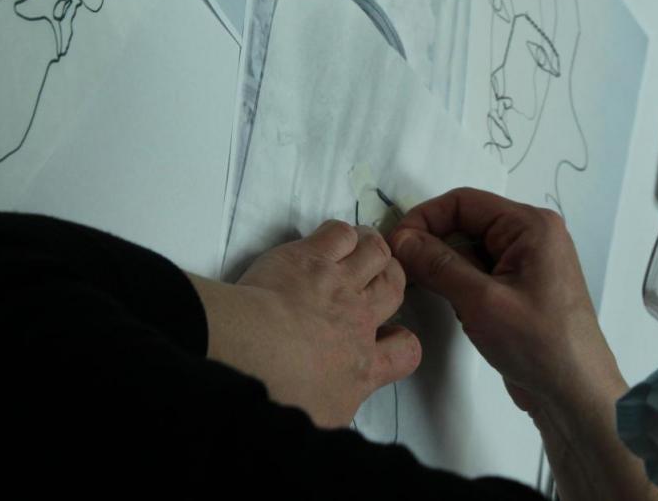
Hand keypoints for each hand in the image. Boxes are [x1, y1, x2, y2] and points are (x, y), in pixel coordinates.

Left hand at [204, 220, 420, 427]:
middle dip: (392, 278)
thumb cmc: (278, 394)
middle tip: (380, 276)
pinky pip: (341, 232)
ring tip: (364, 247)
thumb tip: (331, 422)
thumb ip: (335, 412)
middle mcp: (359, 321)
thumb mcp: (318, 424)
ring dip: (374, 247)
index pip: (406, 351)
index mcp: (363, 367)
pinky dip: (342, 232)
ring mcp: (338, 284)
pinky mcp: (310, 256)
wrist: (250, 354)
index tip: (390, 338)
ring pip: (376, 252)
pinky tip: (332, 240)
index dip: (403, 342)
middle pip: (394, 287)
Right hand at [388, 189, 625, 417]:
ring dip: (445, 267)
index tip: (396, 244)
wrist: (575, 394)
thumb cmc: (539, 344)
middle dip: (433, 244)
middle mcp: (531, 236)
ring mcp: (526, 263)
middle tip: (402, 269)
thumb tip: (401, 239)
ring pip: (469, 249)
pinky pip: (480, 272)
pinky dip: (459, 283)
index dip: (425, 218)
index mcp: (531, 226)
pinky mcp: (519, 287)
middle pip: (466, 223)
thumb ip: (438, 265)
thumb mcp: (482, 301)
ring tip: (426, 290)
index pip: (464, 202)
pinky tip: (452, 306)